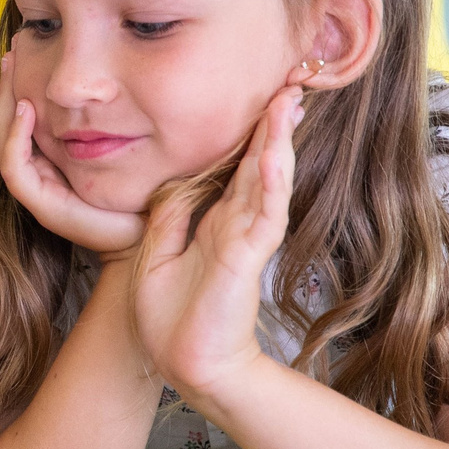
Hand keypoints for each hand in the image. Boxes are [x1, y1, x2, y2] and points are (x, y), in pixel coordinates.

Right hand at [0, 59, 145, 254]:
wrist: (152, 231)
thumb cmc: (143, 187)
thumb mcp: (126, 138)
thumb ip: (112, 113)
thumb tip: (112, 73)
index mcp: (52, 158)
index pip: (22, 119)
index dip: (17, 86)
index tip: (22, 51)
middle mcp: (40, 173)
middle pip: (5, 126)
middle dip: (5, 88)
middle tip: (13, 53)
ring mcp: (39, 190)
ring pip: (2, 144)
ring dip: (5, 107)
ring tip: (13, 73)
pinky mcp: (44, 206)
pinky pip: (15, 167)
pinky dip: (16, 137)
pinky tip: (26, 109)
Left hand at [132, 86, 301, 405]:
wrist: (185, 365)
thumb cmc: (171, 319)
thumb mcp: (158, 253)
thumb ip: (170, 216)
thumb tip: (177, 182)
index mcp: (214, 225)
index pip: (234, 170)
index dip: (246, 134)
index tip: (259, 98)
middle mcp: (236, 226)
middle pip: (258, 165)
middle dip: (273, 125)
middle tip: (289, 82)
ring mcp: (245, 241)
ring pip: (266, 181)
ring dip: (277, 142)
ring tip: (289, 103)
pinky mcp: (247, 259)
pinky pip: (262, 215)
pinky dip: (268, 184)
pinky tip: (274, 155)